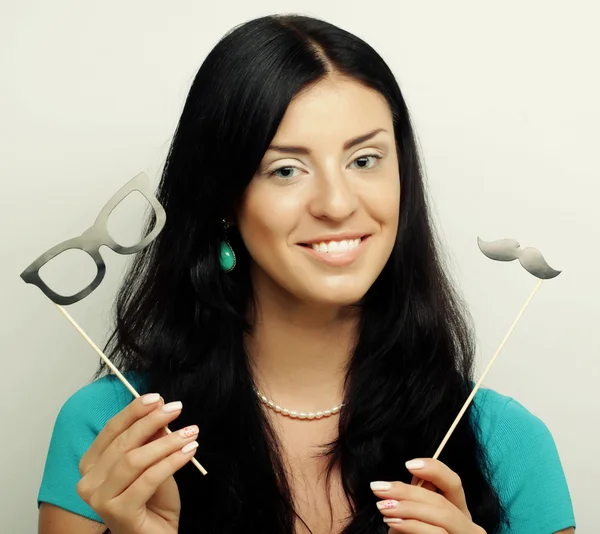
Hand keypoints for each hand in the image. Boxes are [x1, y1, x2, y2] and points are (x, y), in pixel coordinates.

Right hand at [76, 393, 199, 533]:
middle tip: (177, 408)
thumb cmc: (152, 500)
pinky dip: (172, 461)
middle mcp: (88, 482)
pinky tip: (190, 451)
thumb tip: (160, 407)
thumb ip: (151, 439)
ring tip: (191, 432)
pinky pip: (149, 479)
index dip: (133, 411)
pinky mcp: (118, 513)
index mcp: (91, 465)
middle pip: (122, 443)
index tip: (156, 398)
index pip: (111, 430)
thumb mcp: (152, 462)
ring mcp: (100, 500)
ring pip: (135, 460)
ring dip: (167, 442)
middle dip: (152, 421)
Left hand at [370, 458, 485, 532]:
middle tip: (378, 489)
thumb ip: (412, 505)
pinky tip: (394, 525)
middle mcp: (469, 527)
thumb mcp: (414, 523)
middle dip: (406, 492)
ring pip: (441, 517)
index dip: (434, 469)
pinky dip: (413, 527)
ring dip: (408, 509)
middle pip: (441, 501)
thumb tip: (393, 486)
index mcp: (459, 513)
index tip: (408, 464)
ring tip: (383, 507)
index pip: (453, 482)